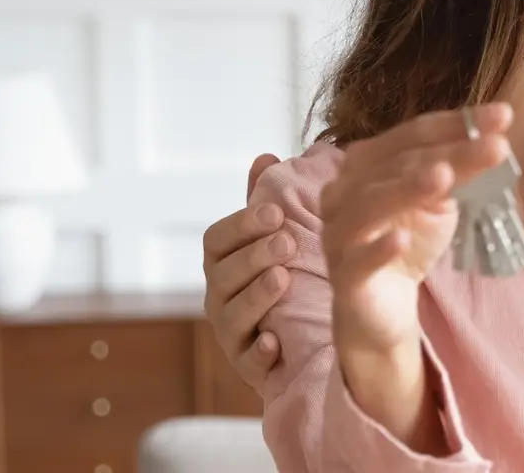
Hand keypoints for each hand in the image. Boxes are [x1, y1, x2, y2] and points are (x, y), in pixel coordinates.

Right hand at [202, 152, 291, 391]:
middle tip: (287, 242)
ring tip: (283, 280)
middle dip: (253, 256)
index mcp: (223, 263)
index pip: (217, 240)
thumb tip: (265, 155)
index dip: (241, 225)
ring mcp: (231, 333)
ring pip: (231, 316)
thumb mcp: (277, 239)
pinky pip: (247, 363)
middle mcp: (219, 297)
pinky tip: (275, 341)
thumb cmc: (285, 277)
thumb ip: (268, 203)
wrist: (305, 338)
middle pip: (223, 275)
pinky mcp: (249, 368)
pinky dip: (258, 353)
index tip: (275, 212)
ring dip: (256, 296)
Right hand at [320, 104, 512, 359]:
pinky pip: (357, 260)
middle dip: (450, 154)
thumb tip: (496, 140)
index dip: (456, 125)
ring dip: (407, 189)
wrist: (383, 305)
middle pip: (399, 165)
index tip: (503, 115)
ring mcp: (339, 232)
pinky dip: (378, 249)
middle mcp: (344, 190)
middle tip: (496, 146)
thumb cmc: (407, 240)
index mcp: (367, 163)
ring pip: (371, 205)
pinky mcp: (344, 277)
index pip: (413, 135)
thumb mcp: (440, 203)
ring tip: (444, 177)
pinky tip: (399, 240)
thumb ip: (459, 172)